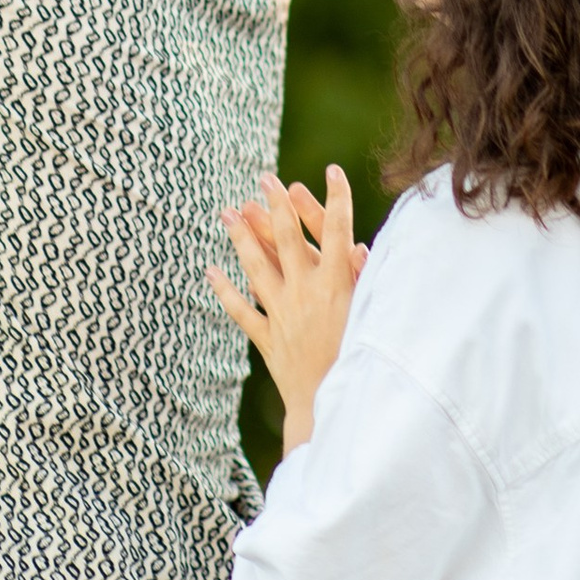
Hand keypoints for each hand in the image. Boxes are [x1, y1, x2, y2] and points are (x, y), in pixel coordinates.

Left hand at [210, 166, 368, 454]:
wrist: (330, 408)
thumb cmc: (360, 361)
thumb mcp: (370, 317)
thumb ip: (361, 283)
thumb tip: (357, 249)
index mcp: (335, 285)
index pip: (336, 230)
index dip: (335, 198)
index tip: (332, 171)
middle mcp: (304, 293)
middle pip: (286, 239)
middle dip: (275, 205)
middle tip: (264, 178)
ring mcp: (281, 314)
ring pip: (257, 267)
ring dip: (242, 238)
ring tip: (229, 211)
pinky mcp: (267, 338)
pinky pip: (241, 311)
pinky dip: (225, 291)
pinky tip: (210, 271)